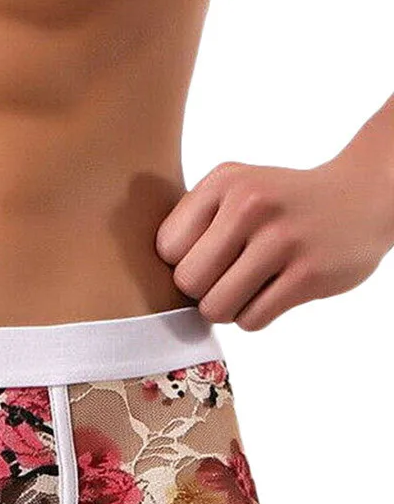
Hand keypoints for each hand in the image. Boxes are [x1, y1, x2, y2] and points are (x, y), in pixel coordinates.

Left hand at [156, 155, 393, 329]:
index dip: (184, 263)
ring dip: (229, 308)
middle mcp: (252, 205)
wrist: (364, 196)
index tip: (211, 256)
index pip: (167, 250)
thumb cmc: (279, 205)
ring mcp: (282, 240)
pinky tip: (276, 291)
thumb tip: (139, 283)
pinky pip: (251, 320)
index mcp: (225, 182)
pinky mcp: (309, 274)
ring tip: (252, 284)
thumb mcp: (234, 188)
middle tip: (230, 277)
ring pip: (216, 309)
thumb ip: (190, 222)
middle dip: (204, 291)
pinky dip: (257, 315)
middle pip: (188, 284)